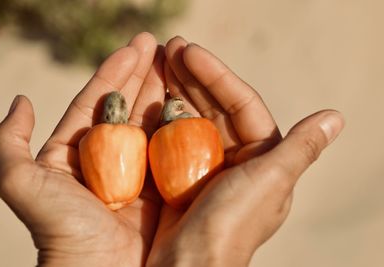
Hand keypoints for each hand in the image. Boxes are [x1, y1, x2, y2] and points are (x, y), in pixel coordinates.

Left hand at [0, 32, 165, 266]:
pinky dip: (183, 123)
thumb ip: (9, 143)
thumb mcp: (22, 184)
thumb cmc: (60, 230)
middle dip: (145, 73)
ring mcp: (139, 169)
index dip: (116, 70)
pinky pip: (174, 147)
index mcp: (78, 149)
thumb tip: (20, 101)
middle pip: (129, 104)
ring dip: (166, 91)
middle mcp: (109, 156)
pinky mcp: (164, 184)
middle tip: (163, 46)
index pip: (99, 99)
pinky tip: (192, 101)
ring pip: (154, 121)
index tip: (136, 45)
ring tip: (180, 63)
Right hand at [145, 37, 344, 265]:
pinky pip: (172, 138)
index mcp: (262, 156)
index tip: (190, 51)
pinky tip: (151, 96)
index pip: (241, 103)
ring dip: (177, 89)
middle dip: (193, 75)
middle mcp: (236, 158)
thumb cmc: (233, 224)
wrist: (188, 266)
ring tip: (158, 61)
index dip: (217, 74)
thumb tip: (336, 116)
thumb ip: (302, 148)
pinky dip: (162, 117)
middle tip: (170, 46)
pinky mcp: (179, 175)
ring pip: (193, 117)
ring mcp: (205, 165)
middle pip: (214, 105)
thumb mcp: (272, 181)